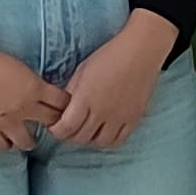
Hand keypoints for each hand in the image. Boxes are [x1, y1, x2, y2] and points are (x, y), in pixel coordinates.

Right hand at [0, 43, 66, 153]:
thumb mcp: (21, 67)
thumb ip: (34, 83)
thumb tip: (42, 94)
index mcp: (35, 87)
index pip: (63, 102)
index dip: (65, 105)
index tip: (62, 106)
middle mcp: (25, 107)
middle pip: (51, 122)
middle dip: (53, 122)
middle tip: (48, 122)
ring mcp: (7, 121)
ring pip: (28, 142)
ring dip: (29, 139)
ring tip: (26, 135)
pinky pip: (2, 146)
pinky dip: (5, 144)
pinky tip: (6, 138)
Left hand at [52, 20, 169, 151]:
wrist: (139, 52)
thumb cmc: (109, 57)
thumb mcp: (81, 71)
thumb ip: (71, 93)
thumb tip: (63, 109)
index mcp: (85, 98)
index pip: (66, 127)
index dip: (57, 131)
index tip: (56, 127)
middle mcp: (101, 112)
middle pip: (81, 138)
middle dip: (70, 135)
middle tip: (69, 129)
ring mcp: (119, 117)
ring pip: (99, 143)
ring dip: (90, 140)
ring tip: (87, 132)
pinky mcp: (133, 119)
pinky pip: (119, 140)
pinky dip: (109, 140)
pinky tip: (104, 132)